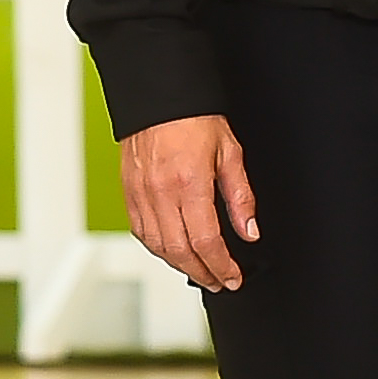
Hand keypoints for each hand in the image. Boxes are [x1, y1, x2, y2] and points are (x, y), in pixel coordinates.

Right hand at [122, 114, 259, 291]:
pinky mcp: (129, 193)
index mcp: (189, 183)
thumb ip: (240, 197)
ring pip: (159, 247)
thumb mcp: (230, 153)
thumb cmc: (194, 117)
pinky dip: (158, 249)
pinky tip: (173, 252)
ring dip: (181, 266)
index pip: (206, 241)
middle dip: (203, 274)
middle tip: (220, 282)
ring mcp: (141, 195)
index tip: (233, 277)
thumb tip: (248, 230)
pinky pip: (141, 232)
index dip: (221, 266)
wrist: (159, 96)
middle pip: (181, 252)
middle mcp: (161, 193)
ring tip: (201, 272)